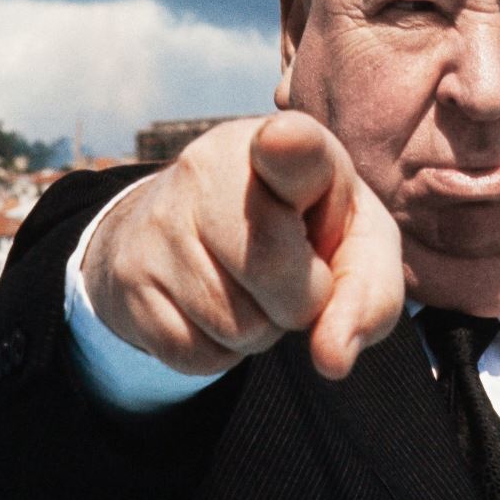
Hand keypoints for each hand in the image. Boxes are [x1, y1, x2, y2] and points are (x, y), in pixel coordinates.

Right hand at [81, 112, 404, 379]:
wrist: (196, 229)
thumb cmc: (304, 232)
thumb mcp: (356, 247)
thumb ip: (369, 296)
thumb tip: (332, 360)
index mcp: (284, 143)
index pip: (289, 146)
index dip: (291, 148)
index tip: (283, 139)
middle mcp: (211, 167)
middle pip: (275, 268)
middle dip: (302, 299)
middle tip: (295, 273)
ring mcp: (160, 220)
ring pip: (237, 324)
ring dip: (262, 329)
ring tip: (253, 287)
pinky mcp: (129, 276)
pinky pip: (196, 353)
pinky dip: (221, 352)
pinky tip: (217, 307)